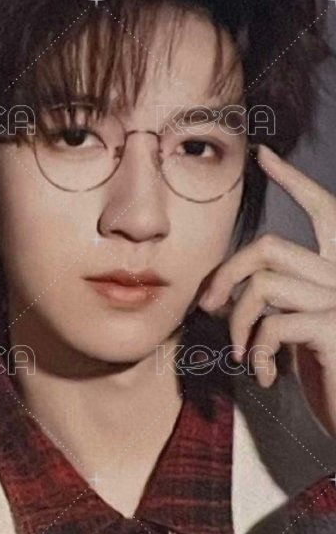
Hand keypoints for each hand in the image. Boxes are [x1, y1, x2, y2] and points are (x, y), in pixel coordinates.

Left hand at [198, 145, 335, 436]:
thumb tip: (222, 294)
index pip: (324, 211)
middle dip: (226, 275)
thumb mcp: (295, 335)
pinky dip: (257, 352)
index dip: (294, 181)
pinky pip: (273, 324)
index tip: (263, 155)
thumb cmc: (329, 379)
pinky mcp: (334, 328)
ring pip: (263, 284)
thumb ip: (274, 305)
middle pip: (269, 247)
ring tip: (243, 354)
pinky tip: (264, 376)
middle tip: (209, 308)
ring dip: (239, 324)